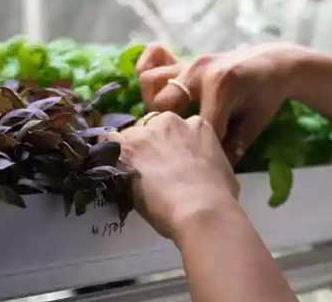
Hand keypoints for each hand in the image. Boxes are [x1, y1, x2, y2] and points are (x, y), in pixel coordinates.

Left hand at [105, 112, 239, 238]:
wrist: (201, 209)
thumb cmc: (219, 198)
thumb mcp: (223, 173)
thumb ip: (209, 163)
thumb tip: (207, 174)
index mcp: (198, 125)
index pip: (178, 129)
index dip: (172, 147)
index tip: (171, 163)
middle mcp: (172, 121)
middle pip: (153, 127)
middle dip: (151, 146)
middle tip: (153, 172)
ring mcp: (148, 132)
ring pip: (131, 135)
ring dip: (131, 152)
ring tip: (133, 177)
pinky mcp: (127, 147)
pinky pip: (109, 142)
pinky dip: (108, 154)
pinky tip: (112, 170)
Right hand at [136, 43, 312, 162]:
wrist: (274, 63)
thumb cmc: (266, 96)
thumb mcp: (255, 123)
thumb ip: (233, 147)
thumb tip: (213, 173)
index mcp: (221, 88)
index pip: (199, 127)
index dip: (200, 149)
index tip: (200, 163)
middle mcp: (199, 72)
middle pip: (164, 105)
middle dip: (169, 128)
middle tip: (183, 143)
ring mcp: (189, 62)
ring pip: (151, 82)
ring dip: (155, 105)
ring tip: (169, 123)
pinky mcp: (183, 59)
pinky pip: (154, 59)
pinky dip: (148, 71)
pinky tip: (155, 91)